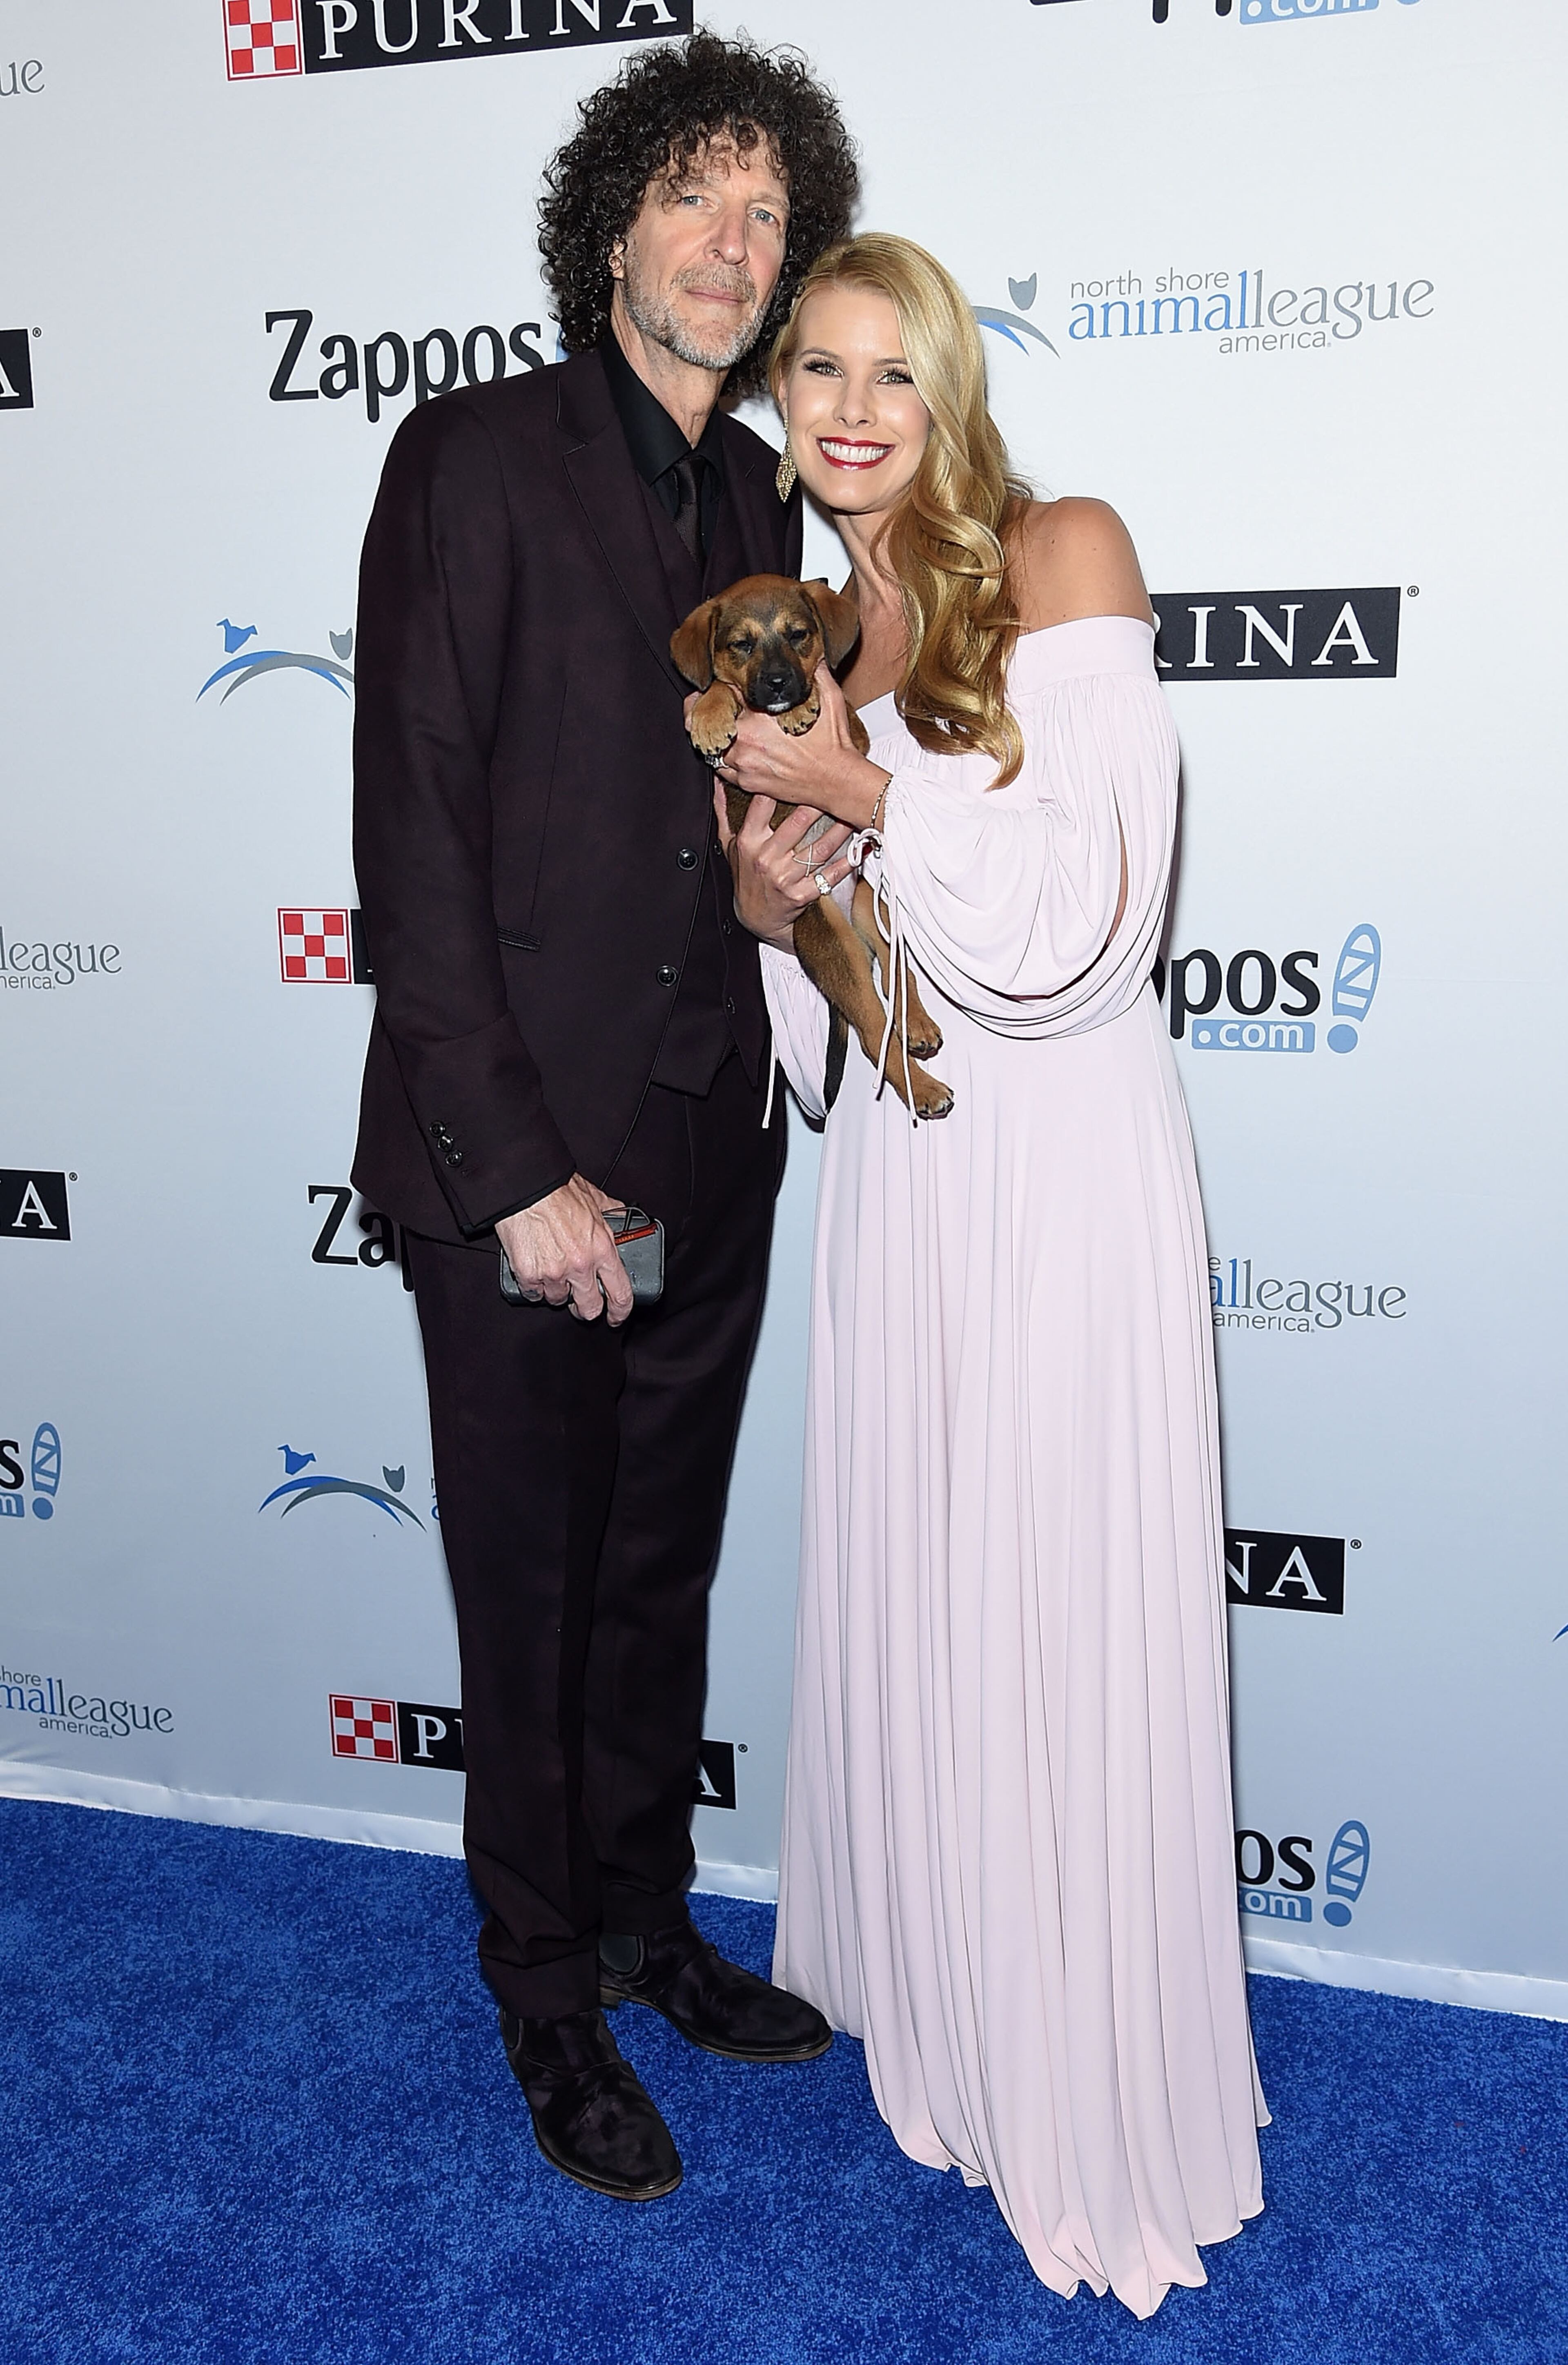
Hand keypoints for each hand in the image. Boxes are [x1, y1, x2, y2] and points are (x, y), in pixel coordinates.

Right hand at [496, 1177, 633, 1326]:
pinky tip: (534, 1272)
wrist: (527, 1186)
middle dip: (586, 1309)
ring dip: (557, 1291)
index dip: (620, 1311)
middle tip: (581, 1303)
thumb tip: (621, 1213)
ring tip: (553, 1273)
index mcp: (602, 1250)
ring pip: (558, 1300)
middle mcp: (581, 1266)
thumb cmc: (558, 1190)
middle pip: (589, 1308)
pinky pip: (532, 1294)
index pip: (621, 1293)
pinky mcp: (529, 1275)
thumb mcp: (594, 1199)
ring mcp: (554, 1273)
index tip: (616, 1317)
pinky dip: (533, 1287)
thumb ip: (610, 1211)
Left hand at [714, 666, 889, 829]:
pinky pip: (721, 769)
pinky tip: (722, 749)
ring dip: (712, 734)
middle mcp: (746, 741)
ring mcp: (744, 764)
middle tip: (694, 701)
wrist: (837, 781)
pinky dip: (720, 758)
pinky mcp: (747, 782)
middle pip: (710, 719)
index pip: (727, 693)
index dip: (721, 684)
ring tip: (705, 724)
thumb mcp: (830, 698)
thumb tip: (813, 652)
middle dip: (704, 708)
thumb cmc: (834, 742)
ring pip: (711, 745)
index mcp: (760, 716)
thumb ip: (816, 672)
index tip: (716, 680)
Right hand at [714, 781, 855, 951]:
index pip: (763, 804)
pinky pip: (828, 876)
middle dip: (820, 802)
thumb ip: (723, 812)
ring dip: (840, 829)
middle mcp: (766, 858)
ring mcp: (784, 878)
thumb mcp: (728, 846)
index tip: (799, 769)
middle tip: (837, 785)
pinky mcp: (801, 895)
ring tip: (854, 812)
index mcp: (749, 841)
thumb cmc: (745, 878)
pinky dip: (846, 863)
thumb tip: (717, 781)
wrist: (754, 919)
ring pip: (819, 848)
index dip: (781, 784)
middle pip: (798, 822)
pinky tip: (859, 848)